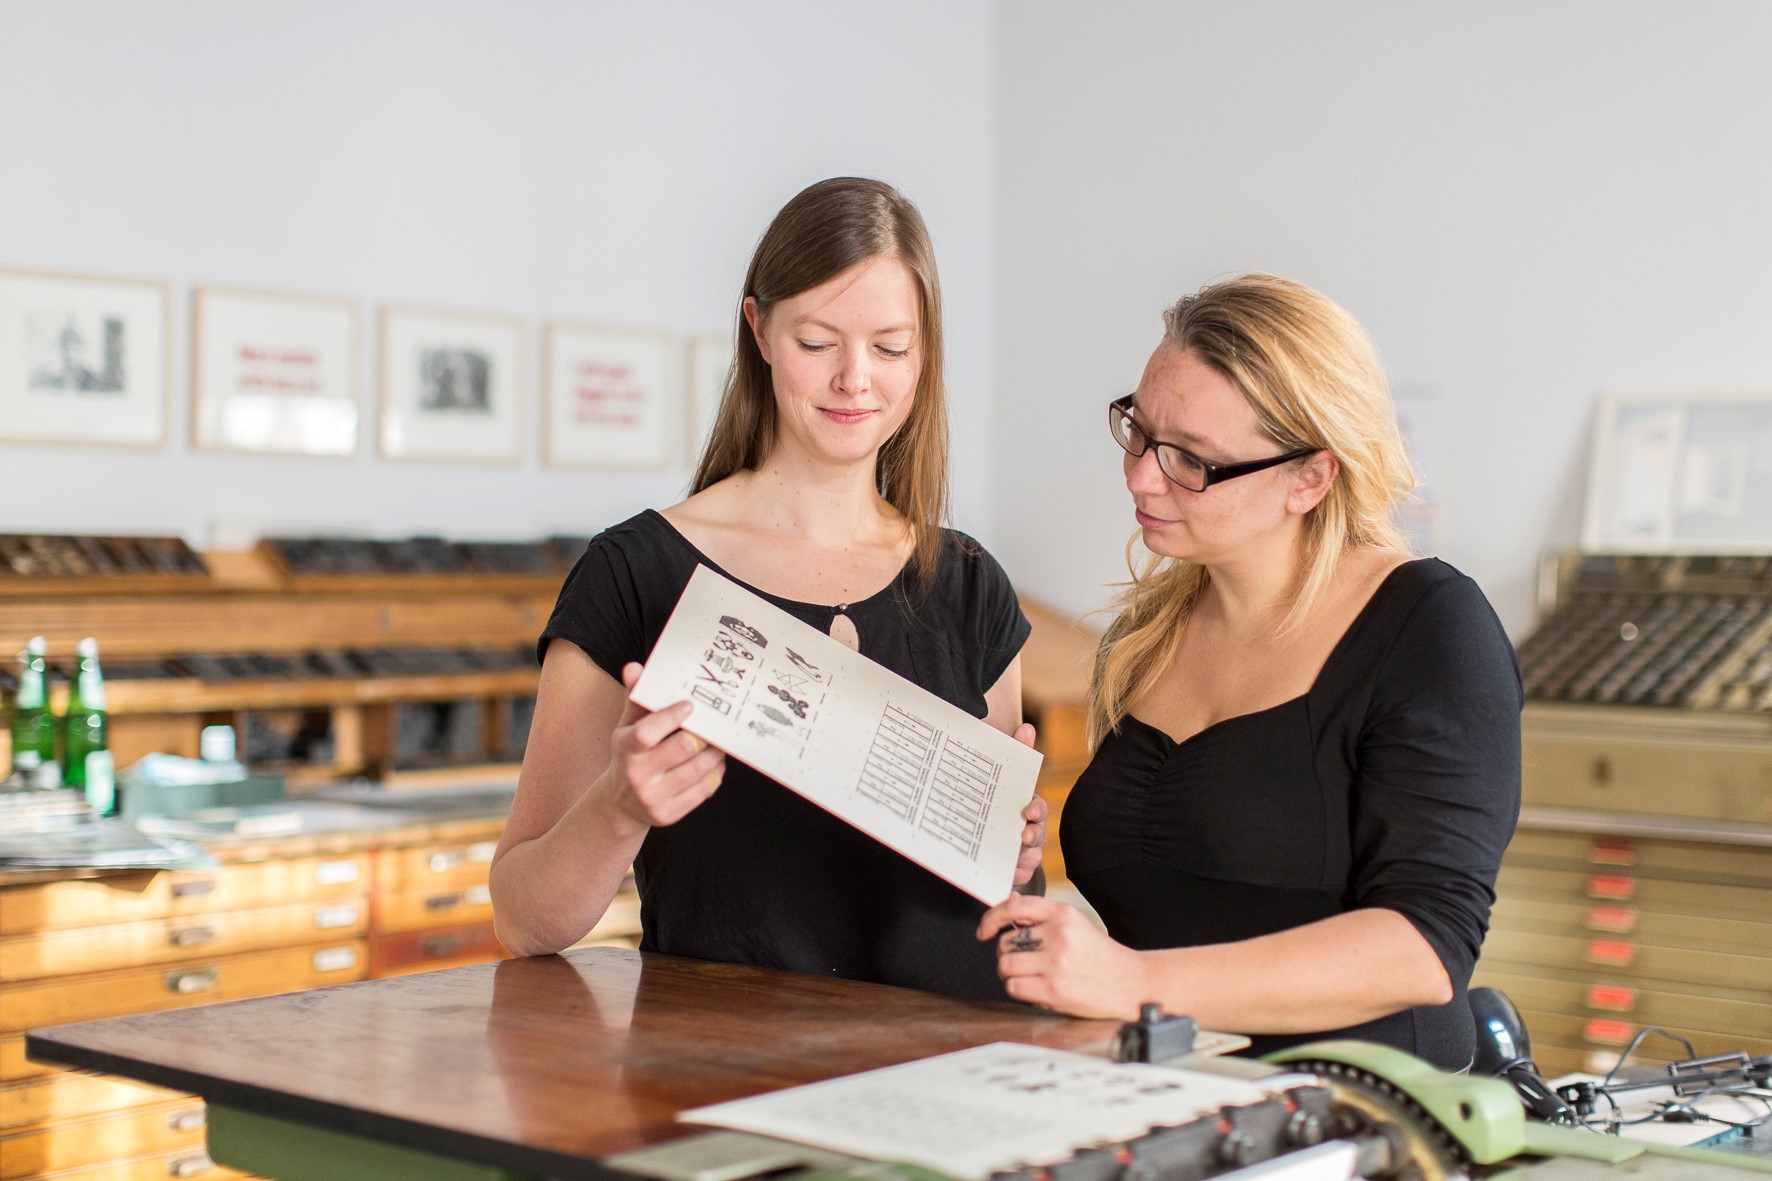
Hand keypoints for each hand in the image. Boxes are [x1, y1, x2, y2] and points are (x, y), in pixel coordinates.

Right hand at [597, 662, 726, 832]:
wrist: (619, 804)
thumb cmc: (629, 755)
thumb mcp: (626, 727)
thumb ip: (635, 698)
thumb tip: (634, 667)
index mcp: (626, 748)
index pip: (648, 732)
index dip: (672, 716)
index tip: (690, 705)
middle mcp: (637, 774)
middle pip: (684, 748)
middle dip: (704, 735)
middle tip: (714, 726)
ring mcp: (653, 798)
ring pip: (699, 770)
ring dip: (715, 754)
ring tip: (718, 744)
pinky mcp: (668, 815)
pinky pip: (704, 790)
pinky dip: (715, 774)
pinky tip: (714, 765)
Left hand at [976, 894, 1150, 1019]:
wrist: (1131, 983)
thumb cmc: (1101, 957)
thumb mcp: (1076, 925)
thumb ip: (1043, 916)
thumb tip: (1008, 902)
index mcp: (1063, 914)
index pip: (1014, 906)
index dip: (991, 918)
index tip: (984, 931)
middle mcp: (1058, 934)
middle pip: (1005, 942)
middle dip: (1010, 955)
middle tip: (1027, 963)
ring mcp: (1055, 962)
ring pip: (1006, 965)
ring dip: (1011, 974)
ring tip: (1031, 977)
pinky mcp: (1054, 988)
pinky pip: (1014, 987)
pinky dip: (1019, 990)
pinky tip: (1035, 989)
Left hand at [1010, 723, 1045, 887]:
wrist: (983, 832)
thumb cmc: (998, 800)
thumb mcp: (1002, 777)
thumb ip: (1015, 752)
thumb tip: (1027, 727)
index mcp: (1028, 809)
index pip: (1038, 809)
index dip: (1036, 811)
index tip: (1027, 812)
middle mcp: (1030, 832)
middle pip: (1037, 837)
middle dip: (1033, 838)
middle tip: (1022, 838)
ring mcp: (1024, 854)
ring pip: (1029, 860)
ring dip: (1022, 861)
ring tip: (1012, 862)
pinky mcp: (1013, 872)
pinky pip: (1016, 878)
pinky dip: (1012, 879)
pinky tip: (1005, 880)